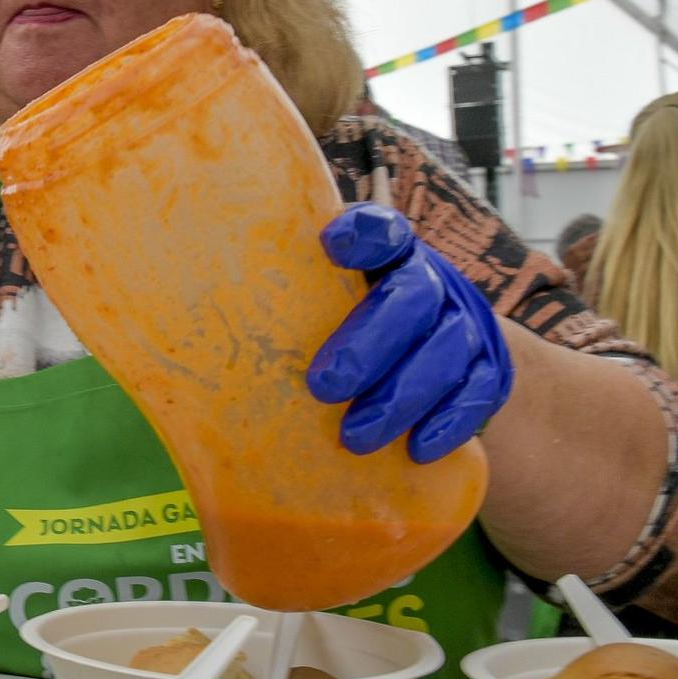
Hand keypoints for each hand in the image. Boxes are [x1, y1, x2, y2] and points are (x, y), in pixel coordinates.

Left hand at [306, 203, 512, 462]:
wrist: (449, 353)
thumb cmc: (356, 326)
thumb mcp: (324, 302)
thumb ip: (286, 300)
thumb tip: (185, 326)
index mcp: (389, 255)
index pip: (382, 229)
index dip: (364, 233)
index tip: (333, 246)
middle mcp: (431, 281)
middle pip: (411, 299)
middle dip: (369, 343)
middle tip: (323, 387)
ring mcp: (466, 325)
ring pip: (445, 351)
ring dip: (399, 397)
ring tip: (354, 437)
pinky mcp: (491, 370)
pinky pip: (479, 394)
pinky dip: (448, 422)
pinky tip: (418, 449)